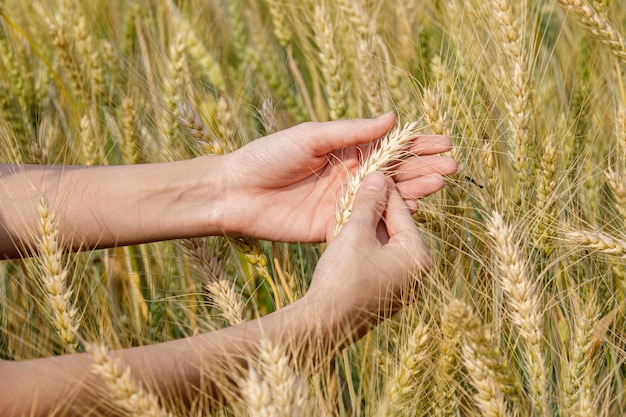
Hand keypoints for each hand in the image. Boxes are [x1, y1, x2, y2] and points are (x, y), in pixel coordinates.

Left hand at [220, 113, 456, 241]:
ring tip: (440, 184)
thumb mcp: (312, 136)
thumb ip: (351, 132)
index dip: (416, 145)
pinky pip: (367, 223)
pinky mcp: (334, 227)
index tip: (444, 143)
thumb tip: (392, 118)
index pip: (389, 147)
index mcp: (345, 150)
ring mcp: (344, 202)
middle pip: (394, 173)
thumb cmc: (269, 156)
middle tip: (451, 168)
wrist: (236, 192)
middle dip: (423, 168)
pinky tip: (413, 213)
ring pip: (386, 198)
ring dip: (414, 191)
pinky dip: (389, 219)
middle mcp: (350, 176)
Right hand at [305, 171, 430, 324]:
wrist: (323, 325)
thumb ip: (368, 204)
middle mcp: (416, 274)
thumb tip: (378, 176)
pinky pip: (378, 262)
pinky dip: (364, 247)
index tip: (373, 171)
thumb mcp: (355, 234)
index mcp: (418, 257)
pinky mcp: (384, 297)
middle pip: (395, 229)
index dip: (383, 190)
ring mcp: (401, 288)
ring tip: (351, 207)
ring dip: (368, 227)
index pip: (402, 213)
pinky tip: (348, 233)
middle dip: (375, 209)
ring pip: (385, 246)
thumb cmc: (342, 277)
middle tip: (360, 187)